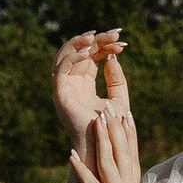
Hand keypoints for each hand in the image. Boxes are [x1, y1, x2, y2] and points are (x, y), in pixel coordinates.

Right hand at [52, 29, 128, 143]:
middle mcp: (72, 84)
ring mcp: (64, 89)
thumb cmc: (111, 129)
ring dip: (79, 43)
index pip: (91, 57)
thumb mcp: (119, 100)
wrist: (104, 147)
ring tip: (96, 37)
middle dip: (96, 40)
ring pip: (64, 57)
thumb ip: (116, 80)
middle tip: (114, 34)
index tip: (122, 41)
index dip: (104, 46)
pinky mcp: (60, 95)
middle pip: (79, 53)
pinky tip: (88, 51)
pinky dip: (71, 57)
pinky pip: (60, 70)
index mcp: (84, 84)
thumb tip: (112, 58)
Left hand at [68, 94, 155, 182]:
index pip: (132, 153)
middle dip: (115, 127)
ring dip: (101, 139)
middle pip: (121, 150)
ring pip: (108, 161)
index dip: (129, 133)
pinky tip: (70, 155)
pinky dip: (80, 169)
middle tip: (110, 105)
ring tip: (95, 119)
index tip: (127, 114)